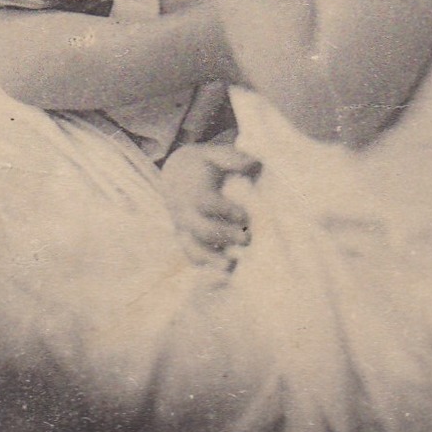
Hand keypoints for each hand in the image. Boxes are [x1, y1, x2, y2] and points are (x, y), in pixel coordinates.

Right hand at [161, 142, 259, 266]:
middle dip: (224, 236)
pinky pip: (193, 259)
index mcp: (194, 190)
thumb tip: (255, 164)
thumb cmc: (204, 164)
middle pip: (201, 229)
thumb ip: (234, 158)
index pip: (207, 202)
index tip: (245, 216)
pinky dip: (206, 270)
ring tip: (231, 267)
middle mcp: (186, 212)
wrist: (177, 175)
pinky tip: (225, 277)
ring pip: (193, 249)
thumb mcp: (216, 154)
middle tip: (247, 239)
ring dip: (212, 260)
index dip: (225, 210)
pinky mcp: (187, 241)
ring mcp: (185, 229)